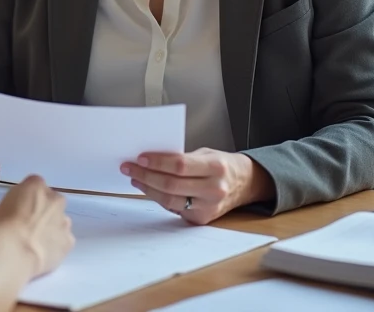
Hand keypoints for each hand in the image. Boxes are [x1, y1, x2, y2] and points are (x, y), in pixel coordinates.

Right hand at [0, 175, 73, 276]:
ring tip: (38, 242)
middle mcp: (55, 199)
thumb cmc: (3, 225)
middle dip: (45, 211)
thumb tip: (24, 207)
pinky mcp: (69, 241)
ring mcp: (64, 221)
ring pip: (61, 221)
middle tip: (32, 226)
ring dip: (53, 228)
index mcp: (37, 185)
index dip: (28, 199)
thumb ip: (20, 199)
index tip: (22, 210)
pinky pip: (64, 240)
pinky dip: (57, 245)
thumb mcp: (4, 203)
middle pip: (53, 202)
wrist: (15, 250)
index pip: (36, 186)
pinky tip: (45, 252)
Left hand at [121, 148, 274, 224]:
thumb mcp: (206, 153)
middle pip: (171, 184)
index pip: (179, 165)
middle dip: (146, 175)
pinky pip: (174, 208)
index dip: (157, 162)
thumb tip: (150, 159)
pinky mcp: (201, 219)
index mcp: (216, 167)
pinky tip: (149, 189)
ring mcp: (208, 207)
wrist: (244, 184)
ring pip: (169, 199)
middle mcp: (214, 189)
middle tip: (129, 168)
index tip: (140, 158)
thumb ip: (182, 157)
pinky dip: (159, 198)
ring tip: (135, 178)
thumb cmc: (221, 165)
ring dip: (147, 189)